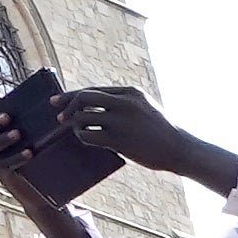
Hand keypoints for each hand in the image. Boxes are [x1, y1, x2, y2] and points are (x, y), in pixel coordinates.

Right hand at [0, 99, 98, 237]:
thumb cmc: (38, 154)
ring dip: (1, 139)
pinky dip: (16, 157)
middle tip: (7, 117)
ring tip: (17, 134)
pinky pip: (4, 164)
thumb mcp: (33, 136)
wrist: (41, 187)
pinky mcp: (2, 174)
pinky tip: (29, 152)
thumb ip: (32, 121)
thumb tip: (51, 100)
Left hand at [60, 86, 237, 193]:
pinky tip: (85, 138)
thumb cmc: (159, 130)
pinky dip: (82, 136)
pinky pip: (88, 134)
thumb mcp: (143, 107)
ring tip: (78, 130)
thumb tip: (90, 106)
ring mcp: (121, 121)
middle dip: (67, 106)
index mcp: (130, 92)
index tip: (57, 101)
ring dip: (75, 124)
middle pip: (83, 97)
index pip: (93, 90)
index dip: (72, 95)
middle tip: (59, 117)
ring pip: (83, 116)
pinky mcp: (119, 139)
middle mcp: (125, 102)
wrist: (179, 148)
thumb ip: (121, 103)